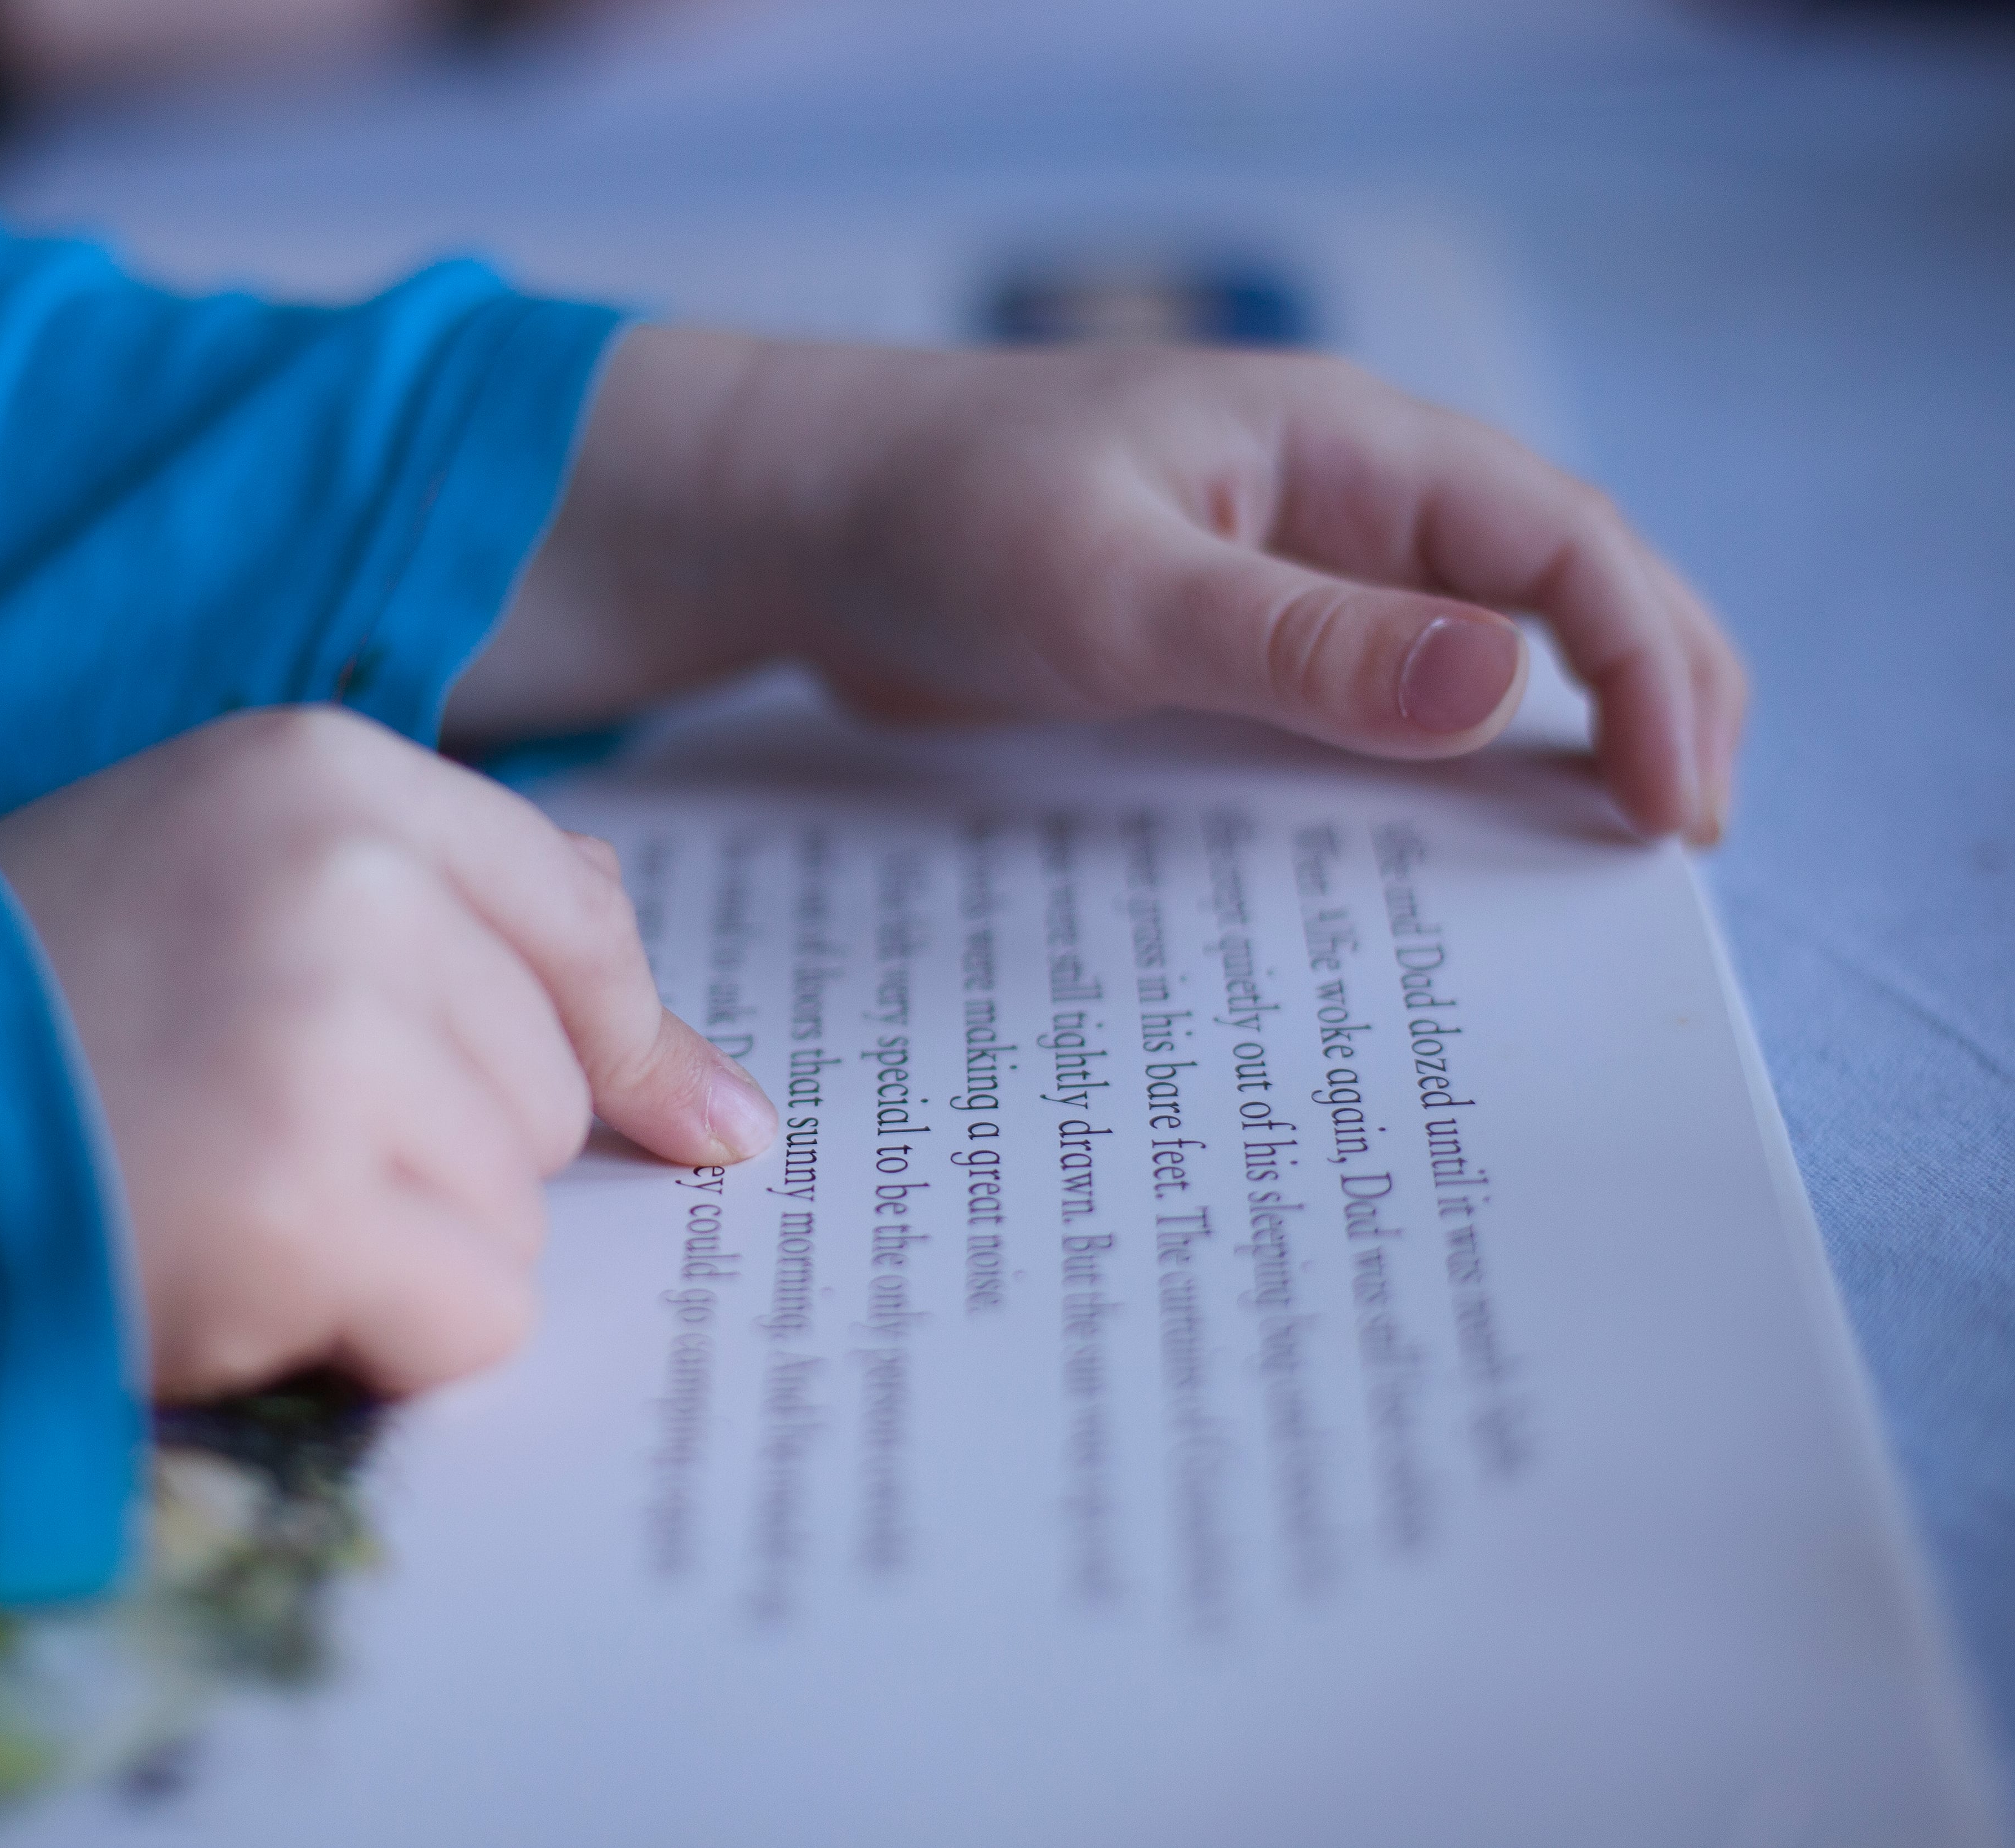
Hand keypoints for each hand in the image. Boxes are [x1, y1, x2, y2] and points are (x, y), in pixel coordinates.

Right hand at [0, 706, 774, 1399]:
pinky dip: (386, 1334)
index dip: (625, 1037)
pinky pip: (475, 1312)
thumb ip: (452, 915)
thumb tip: (700, 1074)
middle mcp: (347, 882)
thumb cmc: (40, 998)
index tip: (688, 1119)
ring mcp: (326, 1041)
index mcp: (327, 773)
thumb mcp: (233, 871)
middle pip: (553, 1082)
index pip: (581, 915)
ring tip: (229, 1186)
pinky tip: (247, 1274)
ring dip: (402, 1238)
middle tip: (261, 1127)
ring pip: (517, 1204)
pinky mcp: (303, 1201)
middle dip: (445, 1144)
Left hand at [462, 328, 1745, 844]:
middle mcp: (1336, 503)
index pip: (1562, 544)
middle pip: (1555, 588)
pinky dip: (1419, 777)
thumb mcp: (1116, 586)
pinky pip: (1358, 708)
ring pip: (1468, 652)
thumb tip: (1503, 688)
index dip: (1647, 667)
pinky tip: (1431, 862)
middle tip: (1675, 845)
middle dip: (1644, 699)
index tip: (1671, 807)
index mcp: (1342, 448)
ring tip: (1597, 861)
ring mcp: (1282, 575)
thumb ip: (1299, 642)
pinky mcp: (1221, 646)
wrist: (799, 526)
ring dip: (1545, 742)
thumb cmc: (937, 518)